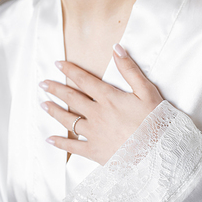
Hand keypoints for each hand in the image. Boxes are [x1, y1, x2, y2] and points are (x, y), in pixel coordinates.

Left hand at [39, 44, 162, 164]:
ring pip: (68, 120)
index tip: (57, 64)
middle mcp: (97, 114)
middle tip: (43, 84)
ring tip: (44, 105)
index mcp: (108, 98)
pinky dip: (60, 143)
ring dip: (54, 111)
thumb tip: (116, 49)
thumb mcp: (146, 91)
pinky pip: (73, 147)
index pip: (84, 80)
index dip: (70, 71)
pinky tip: (50, 139)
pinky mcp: (95, 152)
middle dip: (55, 89)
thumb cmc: (155, 121)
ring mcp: (94, 133)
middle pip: (71, 99)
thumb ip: (129, 69)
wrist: (158, 152)